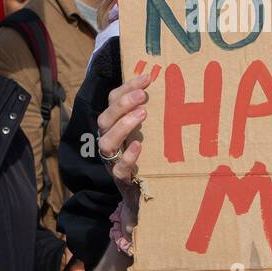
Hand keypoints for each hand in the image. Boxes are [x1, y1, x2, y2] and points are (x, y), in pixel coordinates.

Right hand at [96, 72, 150, 229]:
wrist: (141, 193)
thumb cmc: (146, 155)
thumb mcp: (147, 131)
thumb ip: (149, 112)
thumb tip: (167, 85)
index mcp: (113, 125)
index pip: (113, 100)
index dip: (127, 86)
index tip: (147, 77)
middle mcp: (108, 140)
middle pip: (104, 118)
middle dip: (122, 104)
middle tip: (143, 95)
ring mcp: (112, 160)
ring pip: (106, 141)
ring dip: (123, 125)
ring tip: (142, 113)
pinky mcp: (120, 178)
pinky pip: (118, 168)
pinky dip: (128, 156)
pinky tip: (139, 146)